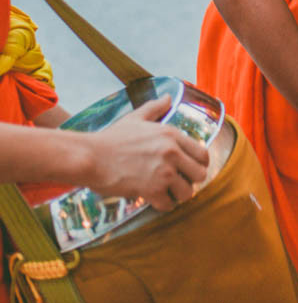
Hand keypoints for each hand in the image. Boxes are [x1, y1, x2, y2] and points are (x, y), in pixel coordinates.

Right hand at [83, 95, 209, 211]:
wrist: (92, 157)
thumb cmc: (112, 138)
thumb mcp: (136, 117)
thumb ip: (155, 107)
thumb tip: (169, 97)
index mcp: (171, 134)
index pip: (202, 153)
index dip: (199, 164)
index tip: (191, 169)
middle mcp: (171, 153)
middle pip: (200, 174)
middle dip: (191, 181)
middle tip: (179, 182)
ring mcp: (163, 173)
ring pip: (187, 192)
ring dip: (178, 195)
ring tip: (168, 192)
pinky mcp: (151, 191)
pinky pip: (169, 205)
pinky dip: (164, 205)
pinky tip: (156, 200)